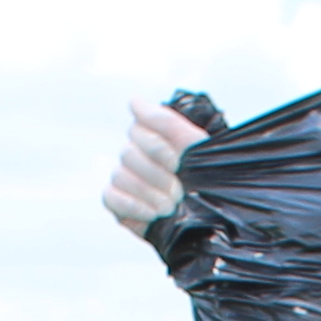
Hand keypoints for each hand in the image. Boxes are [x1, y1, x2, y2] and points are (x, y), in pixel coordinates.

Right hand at [101, 97, 203, 238]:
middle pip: (128, 153)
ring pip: (121, 175)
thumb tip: (133, 101)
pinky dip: (132, 205)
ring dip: (149, 193)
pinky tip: (152, 214)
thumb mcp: (194, 147)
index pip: (139, 128)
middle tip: (178, 190)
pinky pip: (111, 196)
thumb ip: (166, 122)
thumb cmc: (203, 179)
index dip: (158, 147)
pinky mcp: (116, 201)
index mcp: (151, 136)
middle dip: (157, 174)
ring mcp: (123, 177)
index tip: (178, 162)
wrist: (209, 219)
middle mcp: (134, 154)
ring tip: (170, 206)